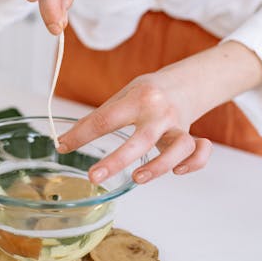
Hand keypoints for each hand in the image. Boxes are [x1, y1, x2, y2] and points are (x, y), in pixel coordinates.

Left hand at [57, 74, 212, 183]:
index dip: (81, 134)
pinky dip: (193, 163)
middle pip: (140, 139)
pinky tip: (177, 171)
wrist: (185, 82)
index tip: (62, 146)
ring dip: (159, 166)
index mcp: (138, 98)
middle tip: (93, 176)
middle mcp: (159, 112)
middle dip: (116, 161)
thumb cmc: (148, 92)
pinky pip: (199, 153)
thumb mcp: (124, 95)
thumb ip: (102, 116)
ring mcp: (178, 125)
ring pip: (178, 148)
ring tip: (136, 179)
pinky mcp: (191, 136)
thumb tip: (65, 140)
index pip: (105, 118)